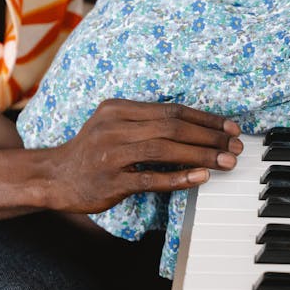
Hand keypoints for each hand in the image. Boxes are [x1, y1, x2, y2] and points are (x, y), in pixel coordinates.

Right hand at [46, 99, 243, 213]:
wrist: (53, 177)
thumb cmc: (93, 151)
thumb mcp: (116, 125)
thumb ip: (150, 123)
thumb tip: (198, 129)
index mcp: (120, 109)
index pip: (173, 110)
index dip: (206, 119)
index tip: (231, 127)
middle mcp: (115, 126)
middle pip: (173, 127)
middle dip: (210, 136)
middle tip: (236, 146)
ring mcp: (112, 154)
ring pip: (165, 150)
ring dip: (201, 155)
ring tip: (227, 161)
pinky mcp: (111, 181)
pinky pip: (150, 178)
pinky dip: (178, 177)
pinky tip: (201, 177)